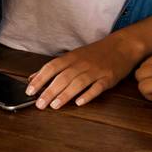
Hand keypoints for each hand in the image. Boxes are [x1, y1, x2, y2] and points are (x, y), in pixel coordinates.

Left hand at [26, 33, 144, 108]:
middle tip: (40, 104)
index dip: (40, 79)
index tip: (30, 91)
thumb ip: (54, 68)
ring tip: (54, 105)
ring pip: (78, 82)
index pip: (52, 67)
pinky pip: (97, 87)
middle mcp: (82, 63)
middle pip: (63, 77)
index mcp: (71, 57)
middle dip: (50, 91)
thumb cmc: (96, 53)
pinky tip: (79, 102)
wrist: (122, 46)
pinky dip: (88, 94)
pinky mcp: (108, 78)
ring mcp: (96, 71)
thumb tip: (33, 77)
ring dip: (65, 94)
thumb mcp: (74, 56)